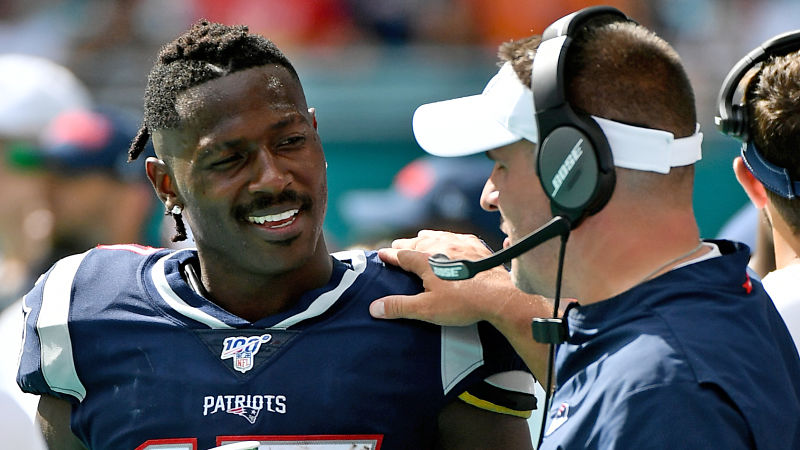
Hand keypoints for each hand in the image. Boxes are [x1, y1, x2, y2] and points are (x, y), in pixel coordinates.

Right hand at [370, 230, 556, 379]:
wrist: (499, 296)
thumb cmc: (463, 303)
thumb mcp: (427, 309)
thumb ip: (399, 307)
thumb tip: (374, 307)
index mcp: (425, 260)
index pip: (401, 254)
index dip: (390, 255)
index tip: (381, 254)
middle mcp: (440, 246)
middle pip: (417, 242)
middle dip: (405, 244)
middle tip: (397, 246)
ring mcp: (460, 244)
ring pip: (437, 236)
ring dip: (426, 238)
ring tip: (420, 238)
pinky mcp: (476, 247)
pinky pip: (457, 237)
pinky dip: (448, 238)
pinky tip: (450, 240)